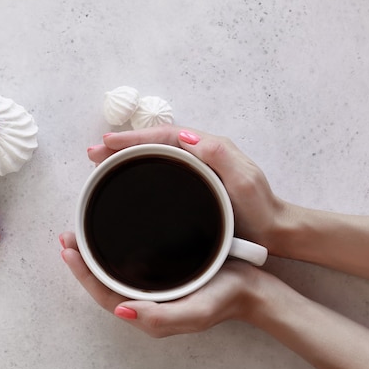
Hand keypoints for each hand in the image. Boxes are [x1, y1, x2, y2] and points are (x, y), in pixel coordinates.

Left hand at [59, 231, 262, 337]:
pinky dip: (115, 248)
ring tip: (80, 233)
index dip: (82, 274)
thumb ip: (161, 317)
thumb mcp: (196, 312)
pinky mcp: (163, 269)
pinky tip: (113, 234)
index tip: (68, 249)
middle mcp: (145, 298)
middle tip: (67, 236)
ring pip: (114, 271)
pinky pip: (131, 260)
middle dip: (81, 260)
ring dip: (94, 253)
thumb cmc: (225, 299)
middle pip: (103, 281)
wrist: (252, 288)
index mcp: (147, 311)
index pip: (103, 294)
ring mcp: (154, 284)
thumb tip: (122, 312)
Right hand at [87, 125, 285, 251]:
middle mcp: (199, 154)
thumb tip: (187, 136)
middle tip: (94, 153)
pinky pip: (160, 172)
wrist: (273, 231)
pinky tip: (125, 181)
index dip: (134, 139)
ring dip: (126, 158)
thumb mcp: (244, 180)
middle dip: (122, 145)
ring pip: (154, 157)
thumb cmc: (260, 209)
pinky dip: (139, 171)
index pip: (165, 136)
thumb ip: (220, 156)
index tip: (107, 143)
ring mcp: (194, 170)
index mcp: (208, 148)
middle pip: (154, 144)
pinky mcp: (192, 187)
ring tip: (101, 163)